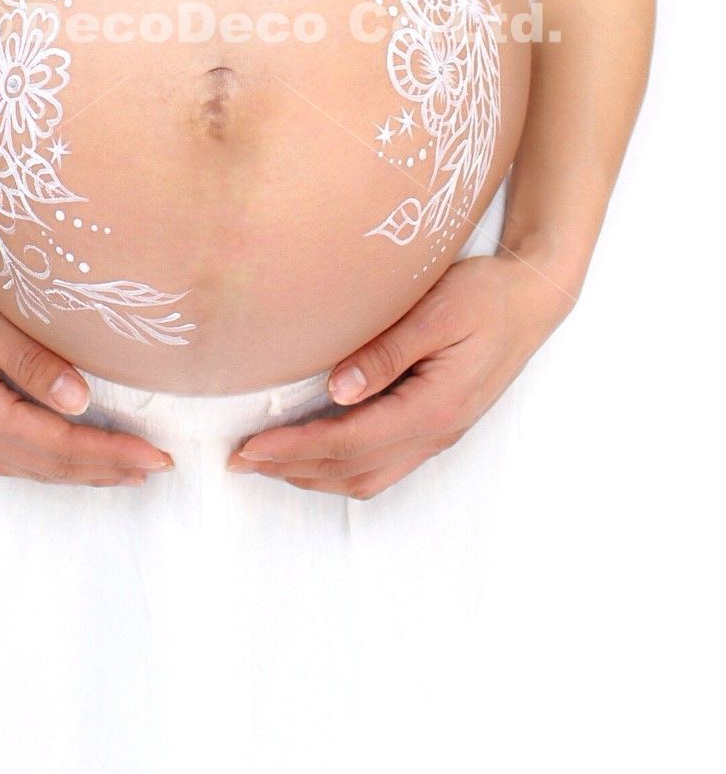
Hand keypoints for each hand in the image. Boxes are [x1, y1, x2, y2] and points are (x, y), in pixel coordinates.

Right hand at [0, 244, 174, 485]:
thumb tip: (81, 401)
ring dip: (77, 471)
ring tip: (122, 470)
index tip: (154, 455)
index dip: (110, 453)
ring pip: (27, 465)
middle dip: (104, 469)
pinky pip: (9, 453)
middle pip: (46, 464)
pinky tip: (63, 456)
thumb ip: (30, 360)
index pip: (58, 444)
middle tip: (155, 468)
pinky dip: (46, 461)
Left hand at [228, 251, 576, 498]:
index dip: (295, 448)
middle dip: (293, 470)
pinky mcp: (438, 426)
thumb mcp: (437, 312)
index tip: (249, 447)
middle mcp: (437, 432)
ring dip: (315, 475)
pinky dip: (342, 468)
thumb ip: (387, 352)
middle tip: (239, 461)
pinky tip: (318, 453)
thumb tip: (338, 389)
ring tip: (268, 463)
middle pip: (353, 470)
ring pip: (368, 477)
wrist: (533, 298)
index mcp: (435, 407)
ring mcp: (440, 434)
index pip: (349, 441)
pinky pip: (383, 464)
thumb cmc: (485, 296)